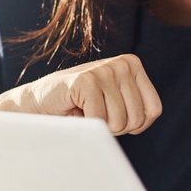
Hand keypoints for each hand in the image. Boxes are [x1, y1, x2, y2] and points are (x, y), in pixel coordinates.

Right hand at [0, 54, 161, 133]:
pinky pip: (99, 121)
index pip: (153, 111)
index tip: (113, 117)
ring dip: (100, 126)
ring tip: (85, 111)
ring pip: (120, 122)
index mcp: (133, 66)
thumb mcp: (116, 104)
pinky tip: (74, 109)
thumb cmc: (80, 108)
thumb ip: (137, 109)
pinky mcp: (86, 80)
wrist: (38, 104)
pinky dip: (86, 123)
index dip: (133, 125)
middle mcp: (122, 63)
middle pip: (136, 119)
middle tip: (94, 114)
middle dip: (115, 127)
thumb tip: (144, 122)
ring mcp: (104, 69)